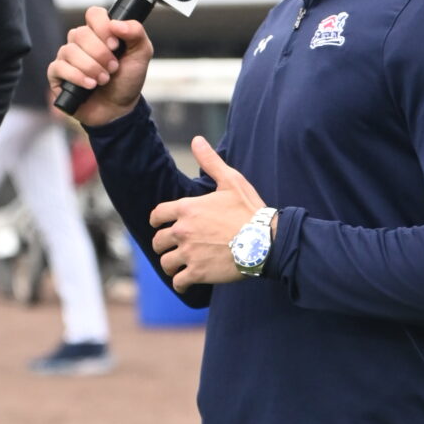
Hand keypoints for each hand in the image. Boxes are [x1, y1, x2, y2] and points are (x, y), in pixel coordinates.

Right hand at [47, 7, 153, 126]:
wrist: (119, 108)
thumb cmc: (127, 80)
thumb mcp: (141, 54)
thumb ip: (136, 33)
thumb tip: (116, 23)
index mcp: (99, 32)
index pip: (93, 14)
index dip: (103, 27)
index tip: (115, 45)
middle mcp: (81, 41)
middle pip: (81, 34)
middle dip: (100, 54)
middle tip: (113, 68)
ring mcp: (67, 57)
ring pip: (70, 51)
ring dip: (91, 67)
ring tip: (104, 80)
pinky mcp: (57, 74)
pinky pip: (59, 67)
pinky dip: (77, 77)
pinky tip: (90, 85)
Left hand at [151, 137, 269, 289]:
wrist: (266, 241)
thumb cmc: (249, 210)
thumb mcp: (231, 180)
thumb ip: (210, 161)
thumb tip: (197, 140)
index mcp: (186, 209)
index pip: (157, 215)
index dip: (157, 221)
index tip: (159, 225)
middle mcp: (182, 231)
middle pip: (158, 241)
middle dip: (163, 244)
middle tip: (171, 248)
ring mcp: (189, 253)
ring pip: (166, 263)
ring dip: (170, 265)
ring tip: (178, 267)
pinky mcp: (198, 273)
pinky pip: (179, 282)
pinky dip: (181, 283)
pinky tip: (186, 282)